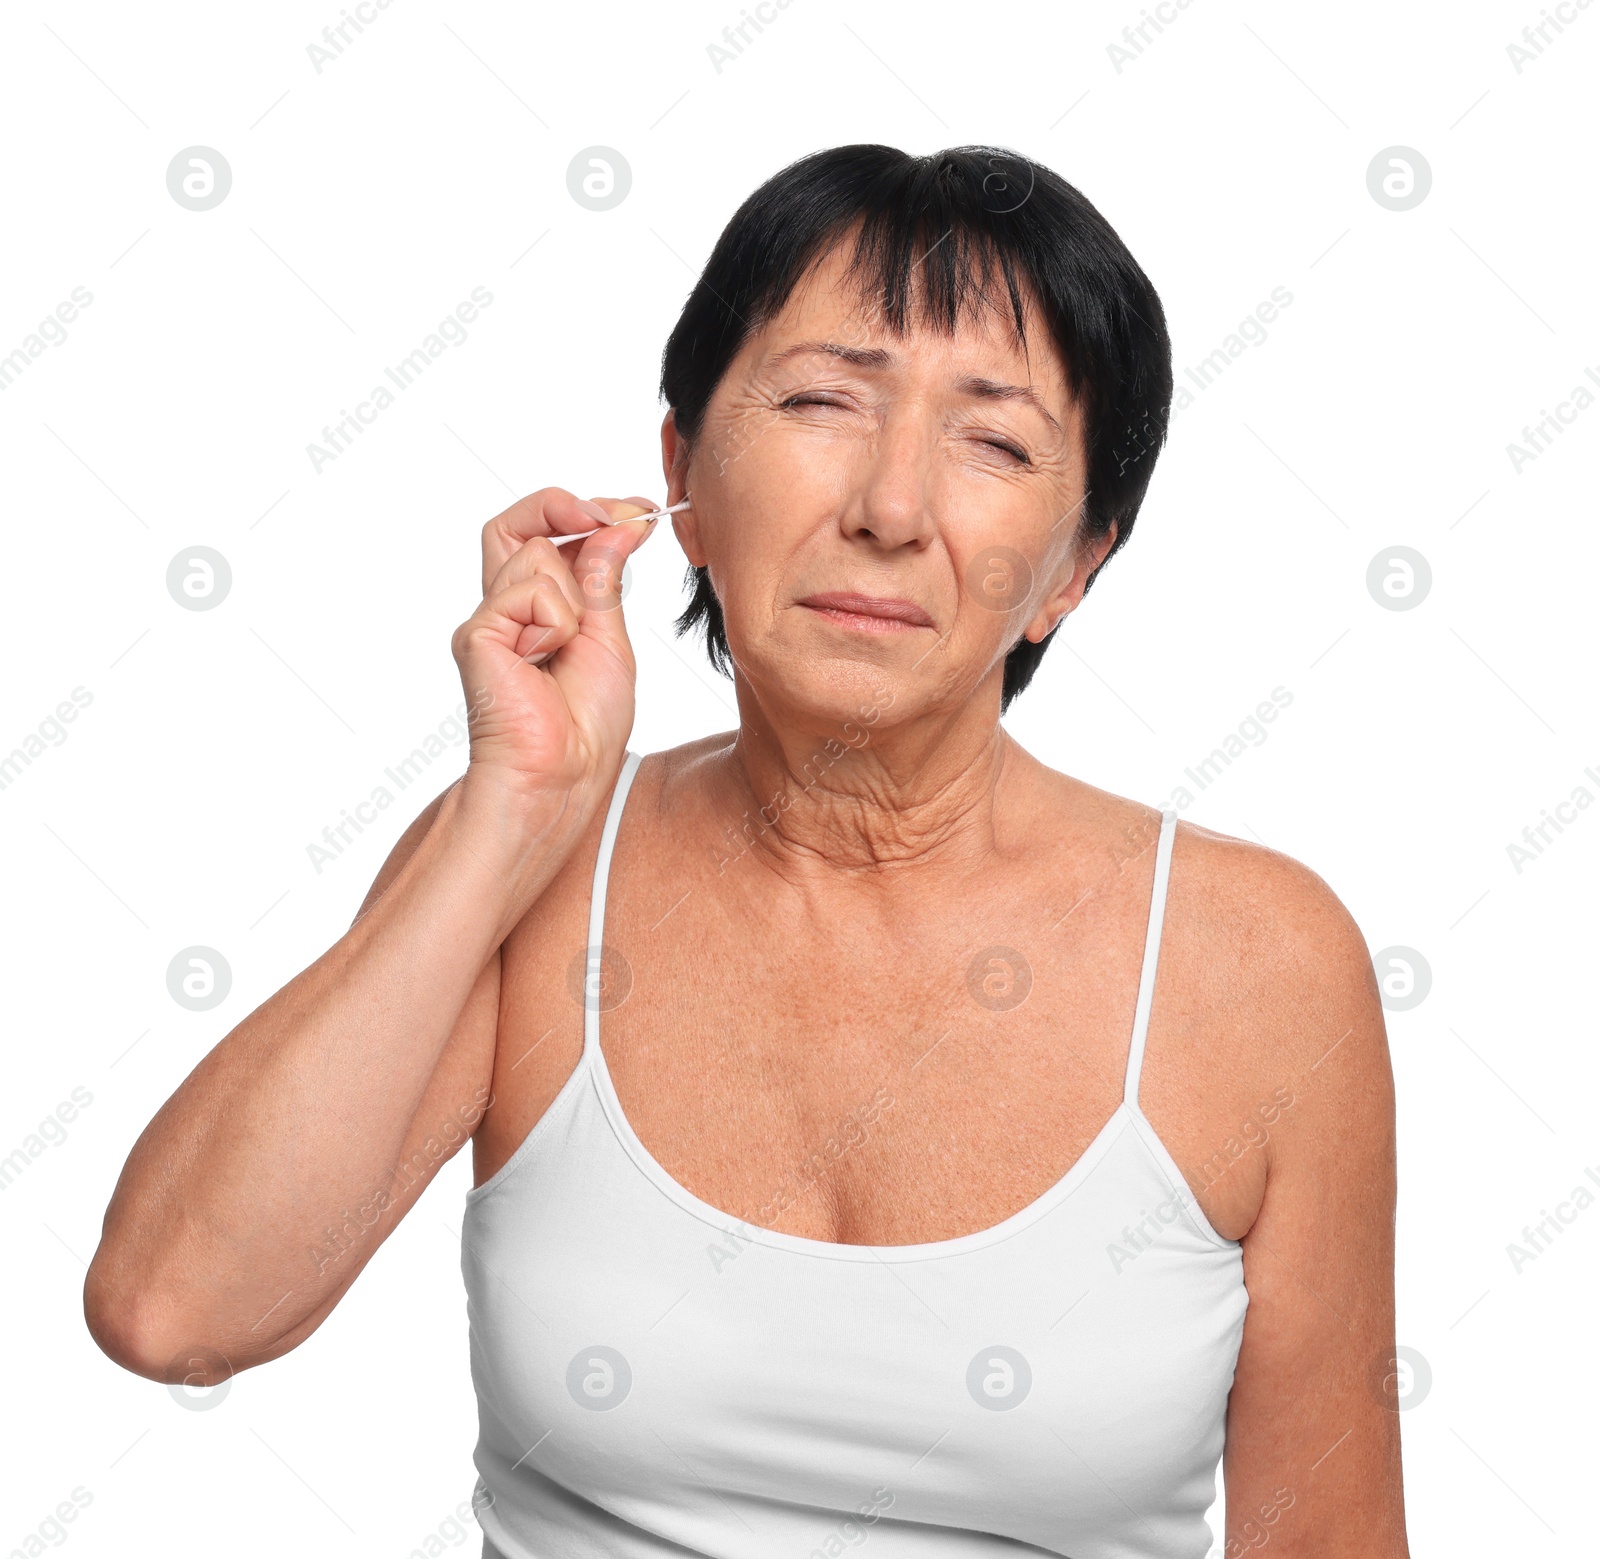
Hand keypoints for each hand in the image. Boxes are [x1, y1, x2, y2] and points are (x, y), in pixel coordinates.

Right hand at [449, 487, 662, 812]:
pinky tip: (546, 661)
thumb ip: (606, 579)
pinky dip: (557, 622)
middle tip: (619, 517)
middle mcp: (507, 607)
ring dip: (575, 596)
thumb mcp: (611, 639)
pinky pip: (531, 592)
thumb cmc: (585, 726)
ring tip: (568, 649)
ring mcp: (489, 618)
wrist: (563, 774)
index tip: (639, 513)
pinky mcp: (477, 633)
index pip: (548, 535)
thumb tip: (621, 524)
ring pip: (536, 553)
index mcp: (539, 609)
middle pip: (518, 523)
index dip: (590, 513)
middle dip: (567, 506)